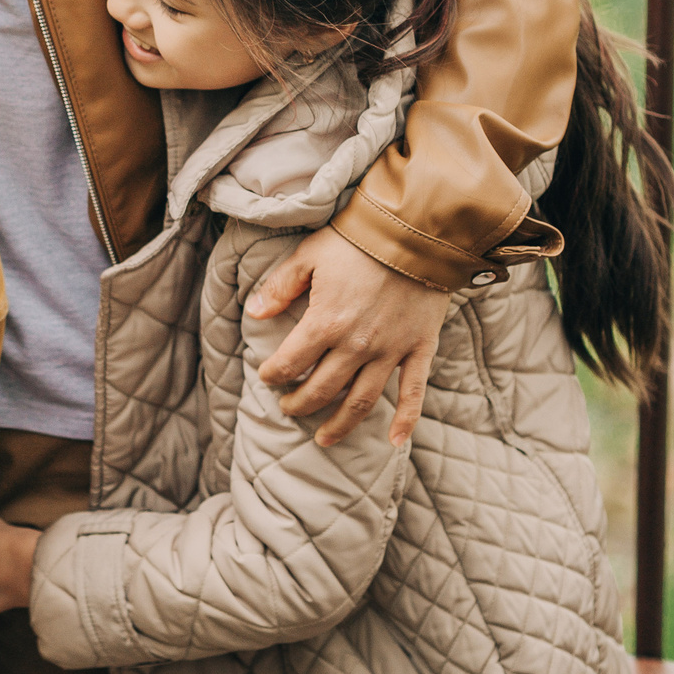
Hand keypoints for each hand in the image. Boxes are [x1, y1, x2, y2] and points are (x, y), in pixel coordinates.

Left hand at [248, 225, 452, 445]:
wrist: (416, 232)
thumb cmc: (358, 240)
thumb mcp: (309, 255)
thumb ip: (280, 286)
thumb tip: (253, 312)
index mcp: (326, 322)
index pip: (290, 363)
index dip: (273, 375)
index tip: (267, 377)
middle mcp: (357, 345)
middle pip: (321, 389)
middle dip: (299, 404)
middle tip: (288, 408)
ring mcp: (391, 351)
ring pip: (360, 402)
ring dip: (339, 424)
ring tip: (322, 439)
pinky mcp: (419, 350)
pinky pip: (413, 393)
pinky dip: (405, 422)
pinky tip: (394, 442)